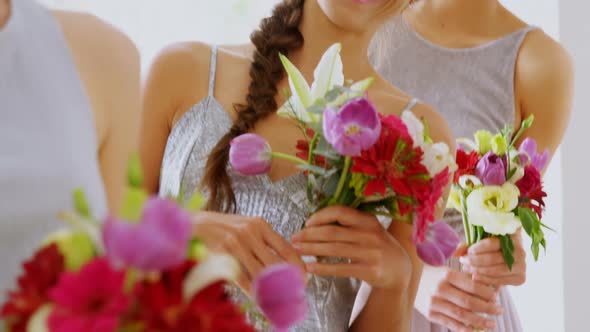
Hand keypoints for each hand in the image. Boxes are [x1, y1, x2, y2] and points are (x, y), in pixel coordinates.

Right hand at [192, 211, 304, 289]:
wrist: (192, 225)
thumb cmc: (221, 228)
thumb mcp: (246, 227)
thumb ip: (264, 241)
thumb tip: (287, 260)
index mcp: (259, 224)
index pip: (285, 248)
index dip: (298, 265)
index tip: (305, 278)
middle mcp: (249, 232)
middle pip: (275, 263)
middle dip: (286, 281)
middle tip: (293, 294)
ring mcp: (234, 243)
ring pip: (259, 274)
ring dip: (269, 290)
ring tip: (277, 300)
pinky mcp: (221, 255)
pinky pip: (241, 279)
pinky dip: (252, 292)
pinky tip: (258, 299)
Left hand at [291, 206, 410, 289]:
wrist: (400, 270)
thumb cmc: (377, 246)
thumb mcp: (369, 230)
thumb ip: (349, 225)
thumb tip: (316, 223)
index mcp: (368, 220)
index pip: (340, 212)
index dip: (321, 216)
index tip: (307, 222)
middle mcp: (369, 234)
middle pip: (332, 232)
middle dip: (309, 235)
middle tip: (294, 238)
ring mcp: (370, 253)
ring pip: (334, 249)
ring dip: (312, 249)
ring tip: (297, 250)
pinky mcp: (369, 270)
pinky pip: (340, 268)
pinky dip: (323, 268)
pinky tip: (310, 267)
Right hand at [426, 269, 502, 331]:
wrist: (411, 280)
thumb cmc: (435, 274)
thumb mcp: (449, 270)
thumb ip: (468, 278)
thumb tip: (494, 287)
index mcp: (446, 275)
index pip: (472, 286)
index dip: (487, 294)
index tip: (496, 298)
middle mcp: (440, 289)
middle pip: (469, 302)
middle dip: (488, 308)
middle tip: (499, 311)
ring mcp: (434, 302)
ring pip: (461, 315)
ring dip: (480, 321)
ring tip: (492, 324)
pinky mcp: (429, 314)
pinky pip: (450, 324)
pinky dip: (464, 328)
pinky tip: (475, 330)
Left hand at [460, 231, 526, 286]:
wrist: (508, 255)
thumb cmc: (492, 246)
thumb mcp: (482, 241)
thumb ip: (468, 246)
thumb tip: (454, 252)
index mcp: (512, 236)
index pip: (492, 243)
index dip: (477, 248)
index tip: (468, 251)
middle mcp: (521, 251)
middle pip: (493, 259)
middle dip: (474, 261)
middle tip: (463, 261)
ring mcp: (522, 266)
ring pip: (496, 271)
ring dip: (478, 271)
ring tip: (466, 268)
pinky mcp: (520, 278)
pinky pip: (500, 281)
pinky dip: (486, 280)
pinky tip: (475, 277)